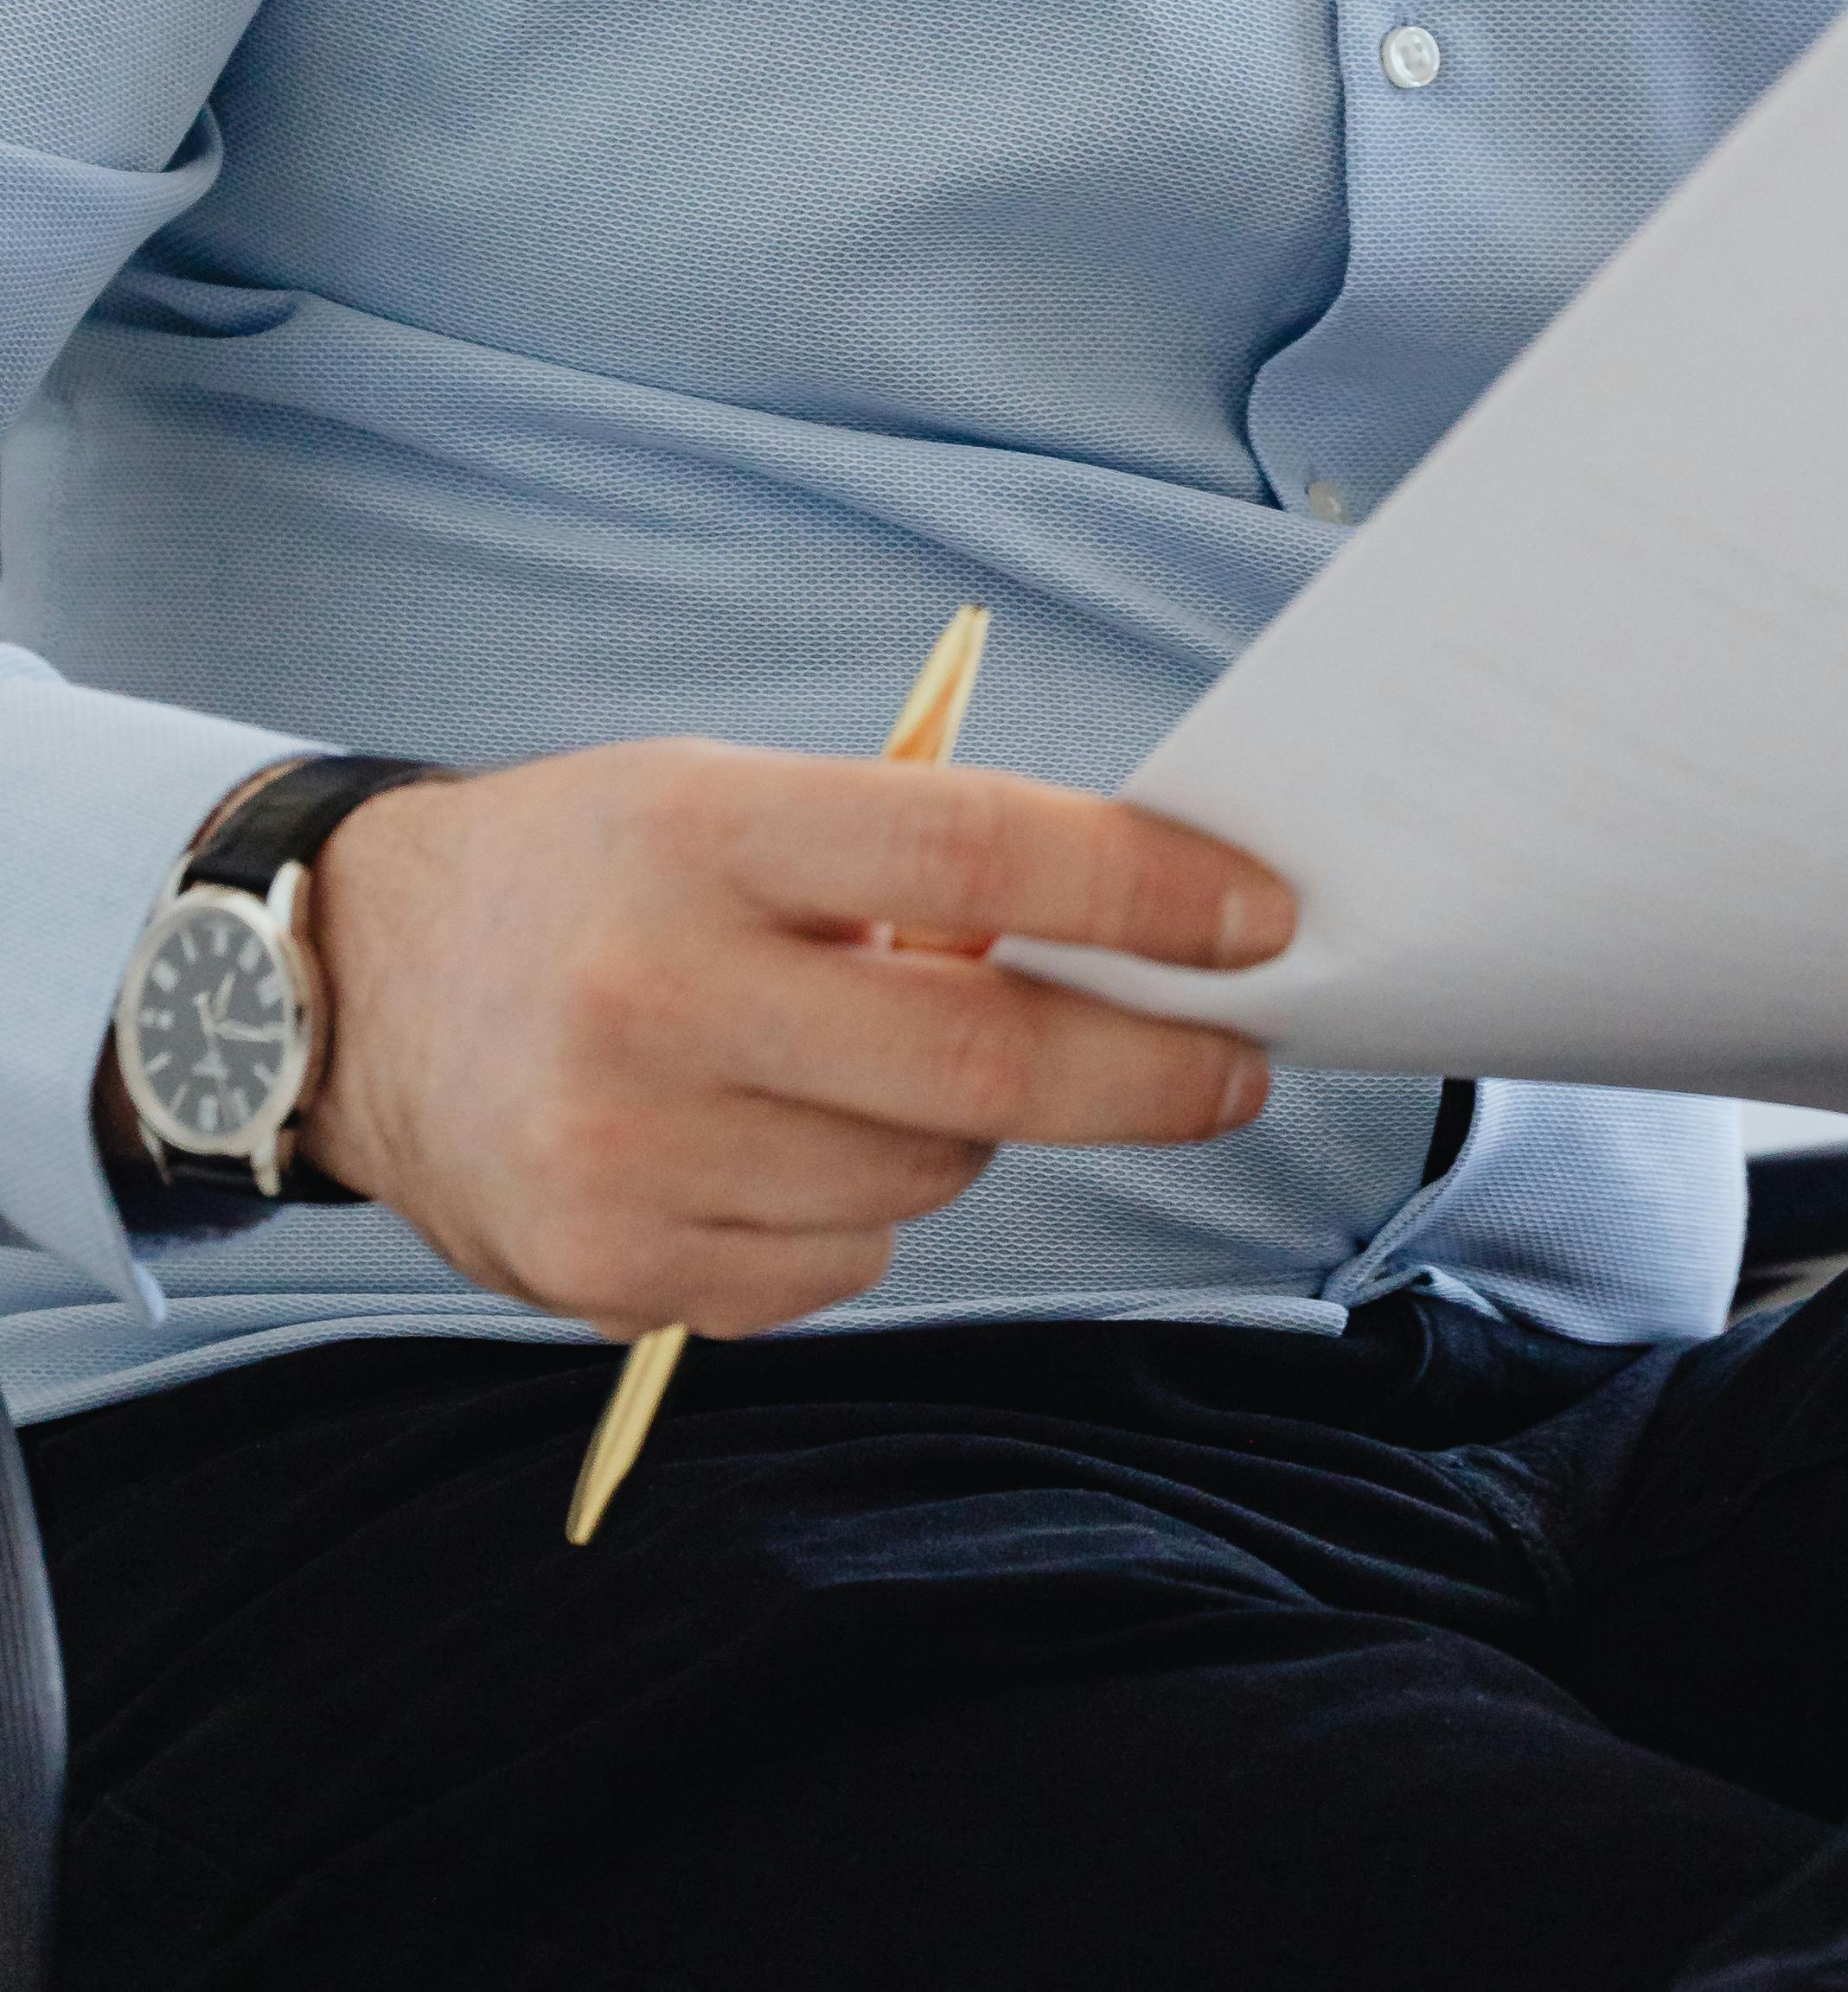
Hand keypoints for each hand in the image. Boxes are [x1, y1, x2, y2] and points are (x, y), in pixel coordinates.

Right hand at [301, 741, 1293, 1341]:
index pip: (977, 857)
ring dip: (961, 1133)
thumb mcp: (733, 801)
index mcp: (708, 831)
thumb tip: (1144, 937)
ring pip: (922, 1178)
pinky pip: (836, 1265)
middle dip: (1149, 1071)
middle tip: (1237, 1065)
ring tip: (873, 1068)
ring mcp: (626, 1147)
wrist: (362, 985)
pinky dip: (855, 1214)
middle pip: (982, 1063)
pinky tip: (776, 1145)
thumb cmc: (602, 869)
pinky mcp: (606, 1270)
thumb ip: (913, 864)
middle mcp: (659, 992)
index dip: (1142, 893)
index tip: (1260, 922)